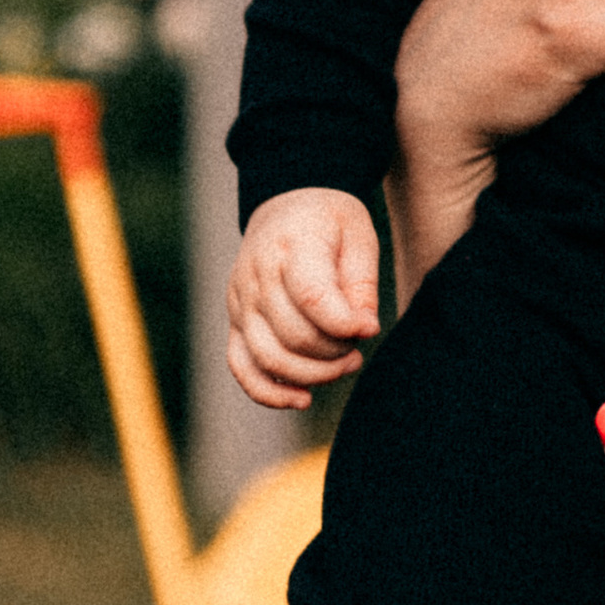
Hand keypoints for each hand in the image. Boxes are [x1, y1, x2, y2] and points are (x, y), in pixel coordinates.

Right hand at [228, 186, 380, 409]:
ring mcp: (240, 301)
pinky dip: (269, 392)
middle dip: (335, 352)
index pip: (311, 297)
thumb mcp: (359, 237)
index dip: (343, 324)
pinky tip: (302, 398)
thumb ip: (362, 284)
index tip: (369, 329)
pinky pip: (241, 367)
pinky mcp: (235, 321)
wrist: (286, 205)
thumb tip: (365, 330)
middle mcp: (257, 276)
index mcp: (291, 246)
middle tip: (359, 346)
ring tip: (344, 364)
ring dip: (312, 375)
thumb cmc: (330, 222)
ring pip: (269, 358)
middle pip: (294, 334)